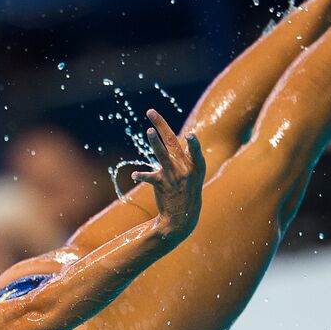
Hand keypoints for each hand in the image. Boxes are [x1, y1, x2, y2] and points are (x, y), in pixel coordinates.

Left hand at [132, 109, 204, 240]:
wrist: (182, 217)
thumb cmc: (187, 192)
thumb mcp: (191, 174)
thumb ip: (182, 156)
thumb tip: (176, 138)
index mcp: (195, 166)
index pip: (194, 151)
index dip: (193, 144)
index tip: (190, 136)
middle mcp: (185, 169)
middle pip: (172, 142)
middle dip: (161, 125)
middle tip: (151, 112)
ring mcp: (173, 177)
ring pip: (162, 155)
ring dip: (154, 142)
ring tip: (148, 131)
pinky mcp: (161, 185)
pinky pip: (149, 177)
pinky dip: (141, 175)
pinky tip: (134, 174)